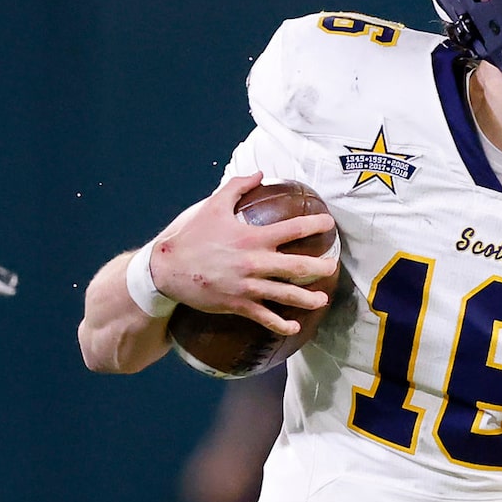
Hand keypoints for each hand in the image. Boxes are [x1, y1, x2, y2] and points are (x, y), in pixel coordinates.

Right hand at [146, 174, 338, 335]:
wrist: (167, 270)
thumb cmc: (191, 236)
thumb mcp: (213, 205)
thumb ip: (237, 187)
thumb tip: (259, 173)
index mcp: (253, 237)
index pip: (294, 229)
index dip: (316, 225)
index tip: (329, 224)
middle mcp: (255, 263)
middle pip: (299, 267)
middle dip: (322, 268)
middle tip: (333, 267)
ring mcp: (248, 287)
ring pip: (287, 295)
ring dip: (309, 299)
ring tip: (322, 300)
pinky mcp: (238, 305)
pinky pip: (265, 318)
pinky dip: (282, 325)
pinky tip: (294, 327)